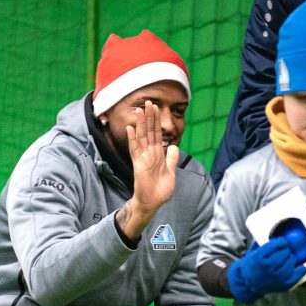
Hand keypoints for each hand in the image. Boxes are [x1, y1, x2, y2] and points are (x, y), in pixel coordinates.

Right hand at [119, 101, 178, 238]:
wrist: (152, 203)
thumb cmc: (160, 190)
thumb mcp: (171, 172)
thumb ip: (172, 159)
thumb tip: (175, 147)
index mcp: (158, 154)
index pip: (157, 134)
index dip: (157, 121)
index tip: (157, 108)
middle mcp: (149, 153)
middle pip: (149, 132)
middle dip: (149, 117)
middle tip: (149, 102)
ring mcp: (143, 158)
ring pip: (142, 137)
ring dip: (140, 124)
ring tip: (140, 110)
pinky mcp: (138, 164)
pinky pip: (134, 149)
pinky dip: (133, 139)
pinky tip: (130, 128)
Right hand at [228, 238, 305, 303]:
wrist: (248, 285)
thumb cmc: (250, 267)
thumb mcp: (251, 253)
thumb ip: (260, 243)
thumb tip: (271, 233)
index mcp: (259, 257)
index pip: (277, 244)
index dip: (281, 241)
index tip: (282, 242)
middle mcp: (268, 267)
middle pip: (285, 252)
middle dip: (285, 250)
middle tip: (284, 251)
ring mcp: (276, 277)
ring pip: (291, 261)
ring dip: (291, 258)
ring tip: (289, 258)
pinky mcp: (283, 285)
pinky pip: (297, 275)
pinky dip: (301, 270)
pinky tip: (302, 267)